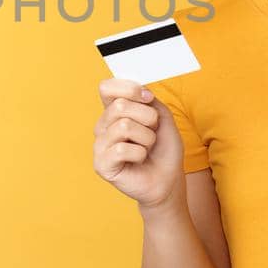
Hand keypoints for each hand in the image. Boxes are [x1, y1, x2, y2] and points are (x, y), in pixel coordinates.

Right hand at [92, 78, 183, 210]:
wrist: (168, 179)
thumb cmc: (163, 149)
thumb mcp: (162, 117)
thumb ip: (149, 100)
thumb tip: (140, 91)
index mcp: (113, 111)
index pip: (106, 87)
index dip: (129, 88)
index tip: (148, 98)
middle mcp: (102, 126)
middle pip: (119, 105)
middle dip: (147, 117)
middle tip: (152, 132)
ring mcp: (100, 145)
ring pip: (124, 126)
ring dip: (146, 138)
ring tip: (147, 148)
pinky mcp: (101, 164)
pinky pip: (121, 149)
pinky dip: (139, 154)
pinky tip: (139, 160)